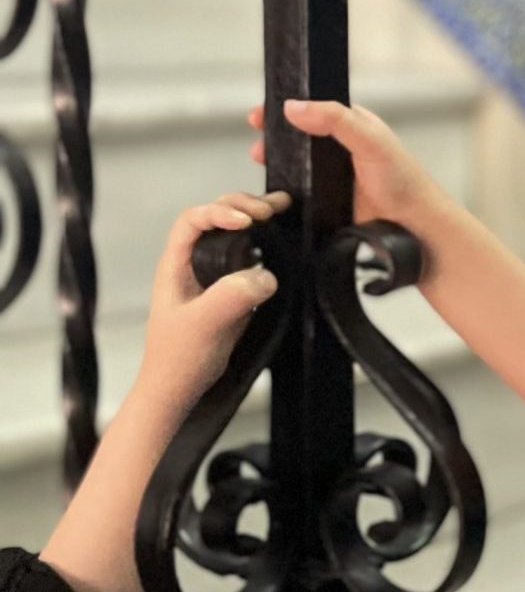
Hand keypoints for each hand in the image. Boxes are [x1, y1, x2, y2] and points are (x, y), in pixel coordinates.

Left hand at [134, 190, 290, 411]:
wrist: (179, 386)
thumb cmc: (179, 358)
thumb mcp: (204, 325)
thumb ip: (232, 297)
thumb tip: (266, 275)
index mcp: (175, 265)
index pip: (193, 220)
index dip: (220, 212)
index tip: (248, 222)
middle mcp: (191, 264)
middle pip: (213, 217)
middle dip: (242, 205)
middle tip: (273, 208)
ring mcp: (210, 275)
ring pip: (230, 233)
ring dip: (254, 217)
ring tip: (280, 209)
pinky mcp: (228, 288)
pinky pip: (244, 254)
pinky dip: (262, 241)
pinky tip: (278, 240)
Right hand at [246, 97, 442, 230]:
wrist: (414, 227)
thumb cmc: (403, 181)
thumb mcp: (371, 141)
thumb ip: (335, 120)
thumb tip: (294, 108)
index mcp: (353, 125)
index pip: (313, 109)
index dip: (286, 109)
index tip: (260, 115)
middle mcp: (341, 148)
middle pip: (298, 137)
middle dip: (274, 138)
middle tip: (257, 145)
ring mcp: (332, 175)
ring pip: (295, 165)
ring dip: (276, 164)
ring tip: (261, 163)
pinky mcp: (327, 200)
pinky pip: (299, 192)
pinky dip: (284, 190)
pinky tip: (272, 192)